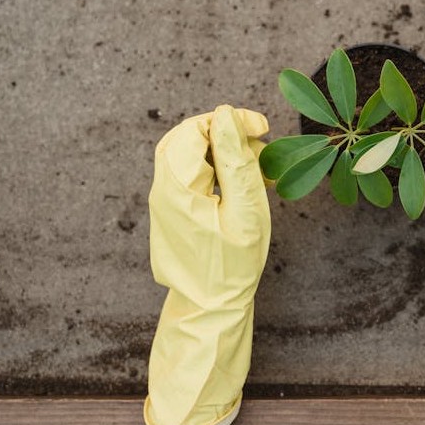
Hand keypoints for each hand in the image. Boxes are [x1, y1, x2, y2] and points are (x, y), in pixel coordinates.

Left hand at [143, 105, 270, 424]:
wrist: (210, 310)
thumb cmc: (232, 265)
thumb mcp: (245, 209)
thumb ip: (234, 158)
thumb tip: (224, 114)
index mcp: (177, 187)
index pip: (195, 128)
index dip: (229, 120)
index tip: (262, 129)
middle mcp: (162, 190)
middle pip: (188, 138)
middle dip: (225, 133)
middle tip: (259, 143)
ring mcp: (163, 202)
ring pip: (189, 156)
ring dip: (223, 151)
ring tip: (257, 165)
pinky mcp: (171, 212)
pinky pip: (190, 177)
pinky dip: (216, 170)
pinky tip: (242, 184)